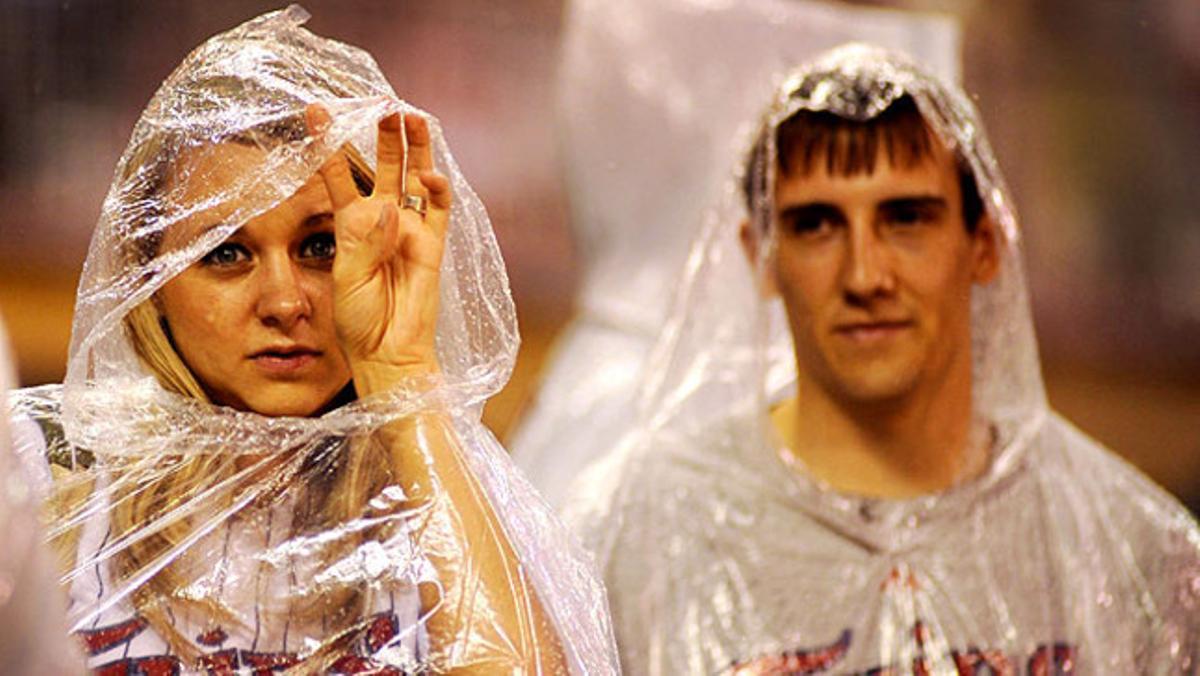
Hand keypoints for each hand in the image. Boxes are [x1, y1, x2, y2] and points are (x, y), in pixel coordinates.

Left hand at [305, 105, 450, 386]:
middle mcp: (381, 221)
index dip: (328, 144)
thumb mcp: (348, 279)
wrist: (388, 352)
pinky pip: (437, 210)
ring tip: (413, 118)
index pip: (337, 176)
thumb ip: (367, 243)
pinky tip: (430, 174)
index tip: (315, 111)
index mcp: (350, 226)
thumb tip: (390, 208)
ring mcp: (409, 231)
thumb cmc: (359, 321)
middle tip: (384, 105)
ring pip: (415, 179)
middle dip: (384, 136)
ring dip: (416, 149)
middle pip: (385, 167)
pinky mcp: (433, 245)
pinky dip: (437, 190)